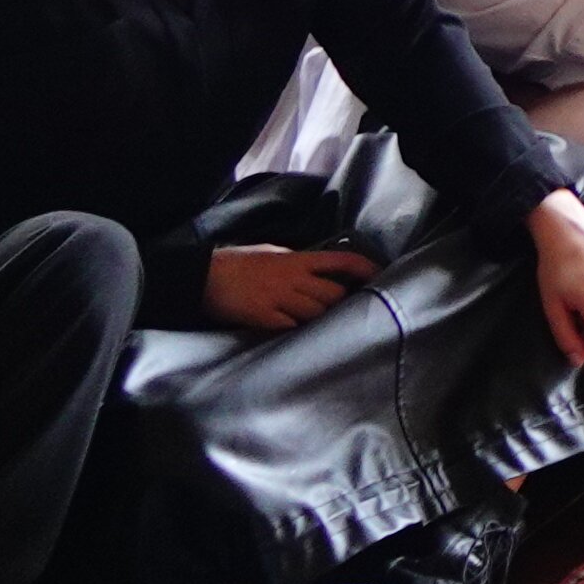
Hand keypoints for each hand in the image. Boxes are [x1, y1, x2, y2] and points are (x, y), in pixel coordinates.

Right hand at [205, 243, 374, 332]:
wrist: (204, 277)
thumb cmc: (238, 262)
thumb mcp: (273, 253)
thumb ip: (297, 262)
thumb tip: (318, 270)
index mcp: (297, 259)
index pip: (340, 261)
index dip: (364, 269)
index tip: (379, 276)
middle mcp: (293, 278)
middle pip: (333, 295)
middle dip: (339, 304)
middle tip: (340, 310)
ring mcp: (279, 299)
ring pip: (315, 314)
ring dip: (318, 320)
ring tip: (315, 324)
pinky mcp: (264, 318)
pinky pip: (291, 327)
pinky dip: (295, 330)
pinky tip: (291, 331)